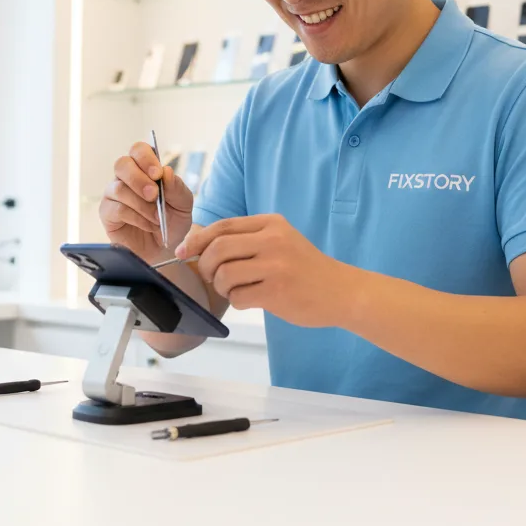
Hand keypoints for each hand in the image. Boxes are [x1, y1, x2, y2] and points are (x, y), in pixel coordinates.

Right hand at [99, 141, 193, 260]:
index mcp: (145, 168)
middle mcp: (126, 178)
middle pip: (122, 164)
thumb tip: (166, 171)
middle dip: (139, 179)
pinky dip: (137, 217)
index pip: (138, 150)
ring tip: (157, 217)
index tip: (157, 173)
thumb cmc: (173, 221)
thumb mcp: (183, 205)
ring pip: (119, 188)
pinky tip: (149, 224)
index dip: (146, 158)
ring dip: (141, 204)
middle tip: (154, 194)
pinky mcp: (107, 213)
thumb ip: (177, 188)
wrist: (166, 249)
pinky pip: (117, 209)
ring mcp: (114, 195)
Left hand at [175, 214, 349, 326]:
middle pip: (217, 249)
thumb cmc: (305, 268)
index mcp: (271, 223)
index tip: (183, 252)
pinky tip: (252, 299)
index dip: (197, 240)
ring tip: (237, 290)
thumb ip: (245, 240)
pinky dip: (237, 301)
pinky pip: (238, 297)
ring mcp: (275, 265)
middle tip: (213, 277)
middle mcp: (273, 240)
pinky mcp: (277, 291)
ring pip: (224, 275)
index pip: (222, 226)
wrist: (342, 291)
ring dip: (222, 287)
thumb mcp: (279, 240)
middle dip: (206, 267)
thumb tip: (197, 247)